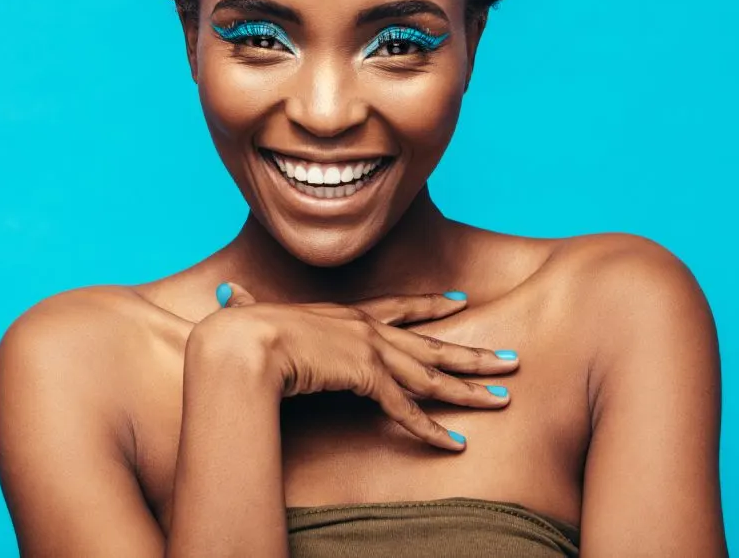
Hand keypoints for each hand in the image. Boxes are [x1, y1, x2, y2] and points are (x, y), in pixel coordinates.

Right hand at [193, 283, 516, 450]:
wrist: (242, 343)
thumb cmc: (239, 332)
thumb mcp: (251, 316)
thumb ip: (248, 307)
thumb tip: (227, 295)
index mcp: (344, 313)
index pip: (399, 308)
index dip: (430, 306)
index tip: (459, 302)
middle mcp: (367, 329)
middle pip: (433, 344)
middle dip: (475, 353)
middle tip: (511, 359)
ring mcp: (371, 352)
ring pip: (432, 376)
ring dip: (470, 390)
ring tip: (503, 398)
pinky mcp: (368, 378)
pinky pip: (407, 411)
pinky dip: (432, 430)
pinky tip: (456, 443)